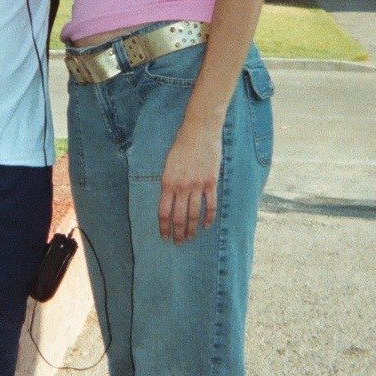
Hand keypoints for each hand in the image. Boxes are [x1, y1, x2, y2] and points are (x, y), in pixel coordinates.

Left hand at [158, 119, 222, 243]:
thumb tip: (169, 202)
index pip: (164, 212)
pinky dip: (208, 218)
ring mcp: (197, 186)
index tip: (164, 237)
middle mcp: (181, 187)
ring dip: (192, 229)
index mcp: (167, 183)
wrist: (199, 132)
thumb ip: (168, 184)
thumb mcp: (168, 165)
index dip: (164, 227)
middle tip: (178, 243)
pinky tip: (206, 226)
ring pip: (194, 215)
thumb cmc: (181, 146)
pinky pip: (210, 205)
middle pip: (179, 218)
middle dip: (178, 233)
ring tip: (190, 238)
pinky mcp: (211, 183)